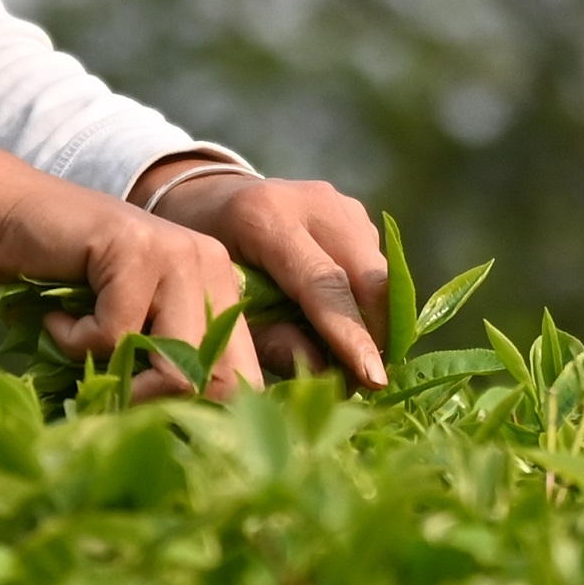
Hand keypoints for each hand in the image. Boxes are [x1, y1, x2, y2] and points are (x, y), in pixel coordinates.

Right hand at [0, 137, 259, 398]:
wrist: (3, 215)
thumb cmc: (58, 288)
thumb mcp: (124, 335)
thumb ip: (159, 372)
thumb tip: (184, 445)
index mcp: (221, 292)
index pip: (246, 380)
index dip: (201, 417)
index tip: (144, 417)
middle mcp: (212, 268)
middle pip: (221, 383)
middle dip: (156, 405)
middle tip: (105, 387)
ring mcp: (179, 254)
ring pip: (177, 367)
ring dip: (116, 378)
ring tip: (80, 347)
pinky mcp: (136, 249)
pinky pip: (116, 336)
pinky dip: (73, 340)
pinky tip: (57, 313)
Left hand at [132, 162, 392, 391]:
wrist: (206, 200)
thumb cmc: (204, 260)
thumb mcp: (221, 302)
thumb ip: (269, 338)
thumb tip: (325, 374)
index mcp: (265, 217)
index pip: (323, 284)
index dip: (352, 336)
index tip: (373, 379)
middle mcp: (311, 201)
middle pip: (368, 275)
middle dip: (377, 334)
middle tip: (365, 383)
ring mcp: (337, 202)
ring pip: (380, 272)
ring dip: (376, 321)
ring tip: (350, 360)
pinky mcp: (354, 210)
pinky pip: (373, 264)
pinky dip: (367, 302)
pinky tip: (342, 324)